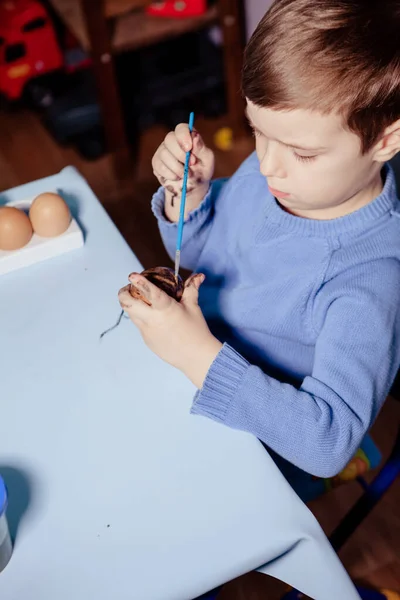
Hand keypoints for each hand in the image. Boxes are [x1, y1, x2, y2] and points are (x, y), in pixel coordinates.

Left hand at [118, 272, 221, 388]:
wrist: (196, 358)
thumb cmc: (197, 331)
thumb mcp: (193, 307)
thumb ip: (191, 289)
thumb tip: (199, 276)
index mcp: (166, 309)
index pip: (151, 293)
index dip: (140, 283)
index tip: (131, 275)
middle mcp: (153, 320)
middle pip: (128, 305)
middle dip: (123, 294)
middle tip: (128, 288)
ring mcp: (147, 332)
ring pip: (132, 315)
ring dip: (132, 305)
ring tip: (140, 300)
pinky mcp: (147, 341)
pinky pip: (140, 326)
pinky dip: (142, 318)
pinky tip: (153, 318)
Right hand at [151, 124, 214, 221]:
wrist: (193, 187)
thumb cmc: (201, 171)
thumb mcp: (207, 160)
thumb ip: (201, 148)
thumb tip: (195, 136)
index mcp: (187, 137)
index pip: (181, 128)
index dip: (183, 136)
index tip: (189, 148)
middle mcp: (173, 141)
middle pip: (169, 139)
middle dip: (180, 154)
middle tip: (191, 164)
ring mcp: (163, 151)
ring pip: (164, 154)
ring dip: (177, 167)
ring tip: (187, 174)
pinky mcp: (157, 163)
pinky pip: (160, 166)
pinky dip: (171, 174)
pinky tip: (177, 177)